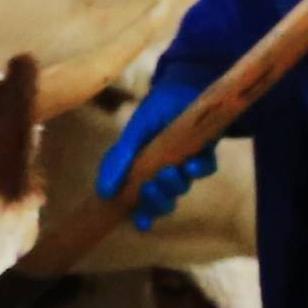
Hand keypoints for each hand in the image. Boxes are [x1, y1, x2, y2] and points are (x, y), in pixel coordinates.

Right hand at [98, 72, 217, 230]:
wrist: (184, 84)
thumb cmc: (155, 108)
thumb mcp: (133, 132)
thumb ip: (118, 160)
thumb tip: (102, 192)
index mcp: (141, 167)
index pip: (138, 200)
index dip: (141, 215)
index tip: (141, 223)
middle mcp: (161, 169)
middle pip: (161, 201)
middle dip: (158, 200)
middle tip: (152, 187)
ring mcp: (184, 162)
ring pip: (181, 188)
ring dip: (175, 186)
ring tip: (172, 171)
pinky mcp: (205, 153)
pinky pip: (204, 170)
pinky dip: (199, 169)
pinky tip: (193, 162)